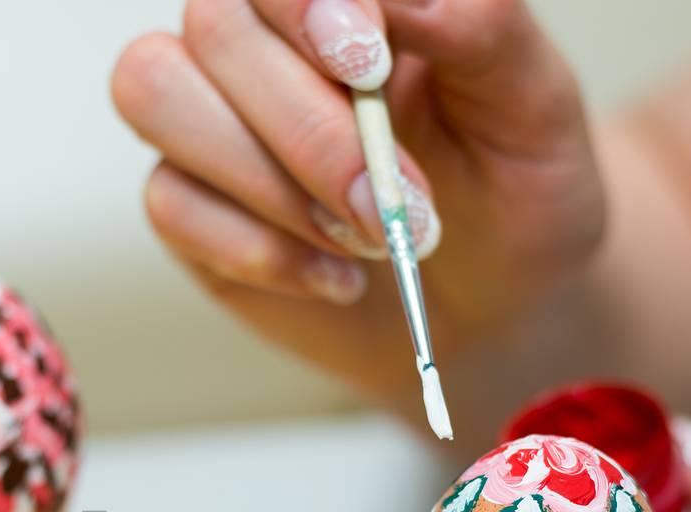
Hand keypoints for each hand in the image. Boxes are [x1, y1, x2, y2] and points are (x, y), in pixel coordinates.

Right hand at [110, 0, 603, 410]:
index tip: (371, 67)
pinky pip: (168, 200)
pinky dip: (260, 251)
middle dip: (308, 130)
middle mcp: (264, 37)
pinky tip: (336, 278)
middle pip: (215, 26)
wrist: (495, 302)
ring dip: (268, 184)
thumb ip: (480, 25)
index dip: (306, 6)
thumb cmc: (513, 188)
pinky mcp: (187, 200)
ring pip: (157, 94)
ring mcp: (212, 114)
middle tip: (390, 207)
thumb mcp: (533, 103)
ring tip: (364, 239)